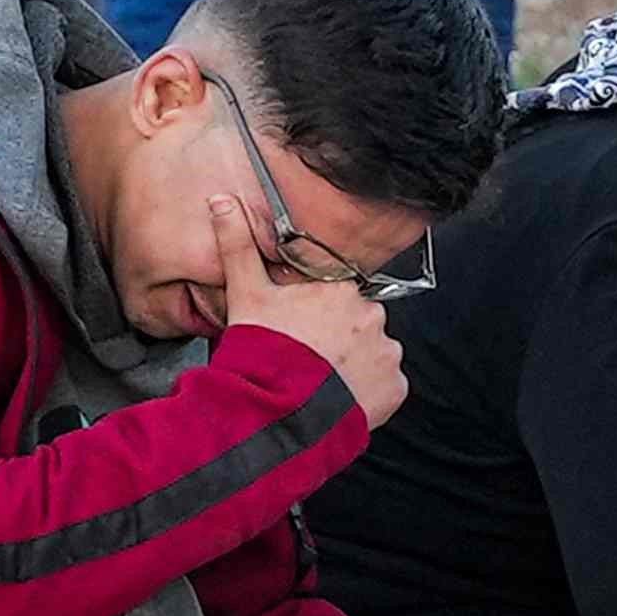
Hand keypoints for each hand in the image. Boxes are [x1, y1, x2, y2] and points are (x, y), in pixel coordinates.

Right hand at [206, 194, 401, 428]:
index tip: (299, 335)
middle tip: (307, 361)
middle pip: (358, 324)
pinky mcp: (395, 388)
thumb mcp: (245, 295)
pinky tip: (339, 399)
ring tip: (322, 383)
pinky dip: (369, 393)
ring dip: (355, 366)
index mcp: (340, 289)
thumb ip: (238, 246)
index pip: (336, 298)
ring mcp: (387, 353)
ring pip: (374, 354)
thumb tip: (221, 200)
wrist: (276, 414)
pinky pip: (386, 386)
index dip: (316, 317)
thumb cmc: (260, 353)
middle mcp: (372, 316)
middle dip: (338, 340)